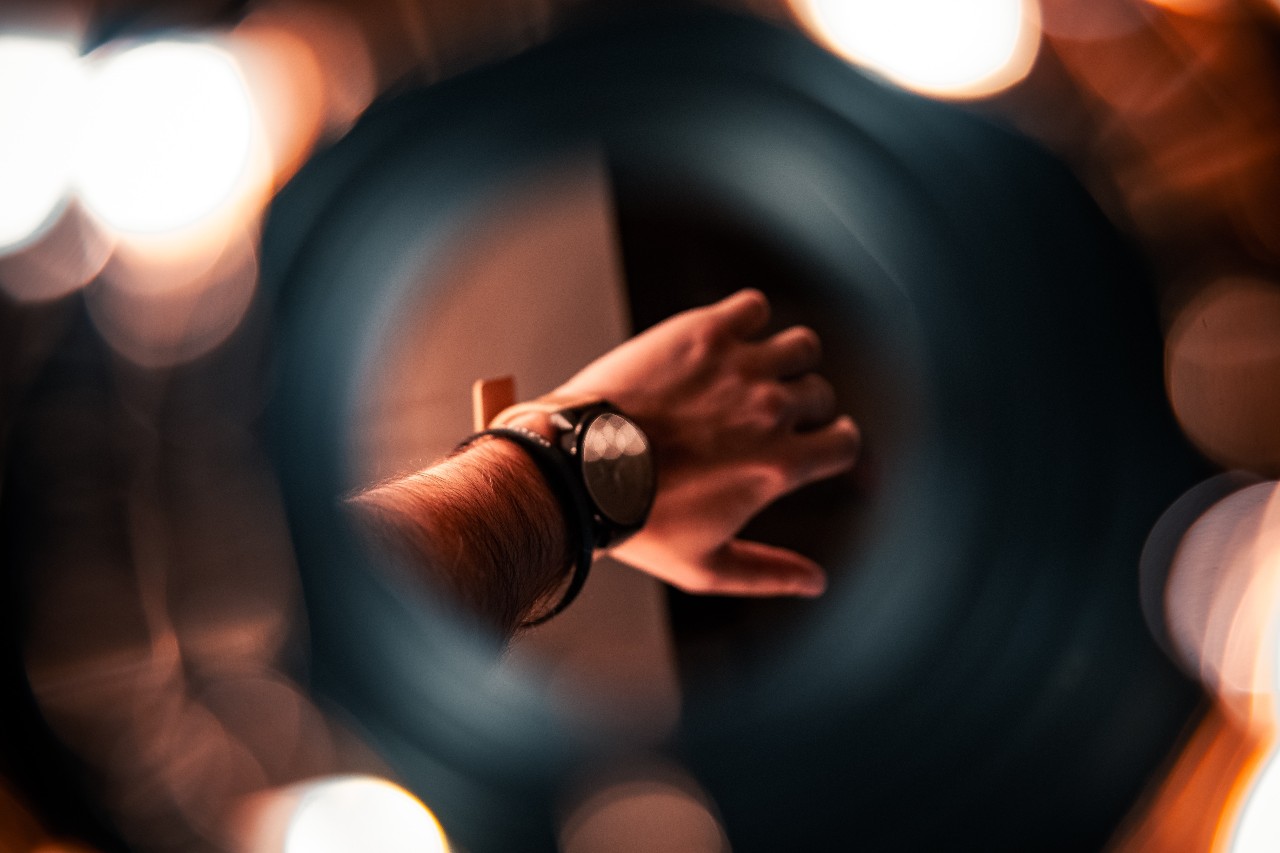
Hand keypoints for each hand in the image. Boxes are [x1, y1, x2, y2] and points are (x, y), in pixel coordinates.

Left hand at [507, 289, 859, 597]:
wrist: (578, 468)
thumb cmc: (638, 522)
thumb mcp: (706, 566)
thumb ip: (768, 572)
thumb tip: (816, 583)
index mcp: (779, 465)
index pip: (846, 441)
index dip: (833, 441)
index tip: (814, 439)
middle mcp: (771, 410)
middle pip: (819, 392)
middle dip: (802, 403)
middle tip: (764, 411)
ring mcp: (740, 367)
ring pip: (801, 344)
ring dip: (786, 357)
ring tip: (755, 368)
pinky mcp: (705, 333)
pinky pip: (754, 307)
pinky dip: (748, 318)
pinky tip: (725, 338)